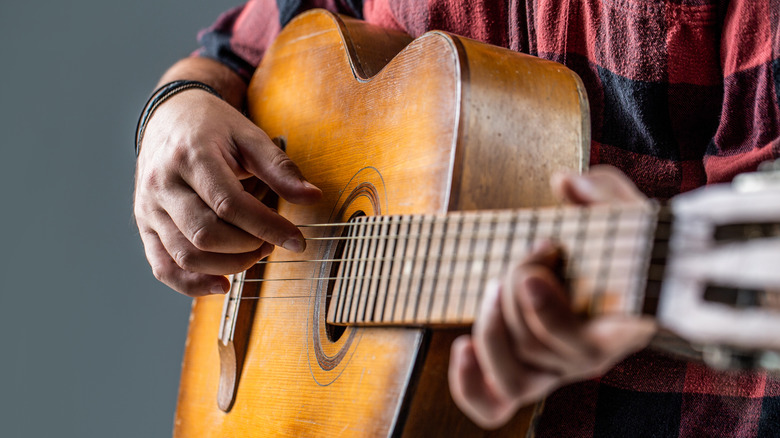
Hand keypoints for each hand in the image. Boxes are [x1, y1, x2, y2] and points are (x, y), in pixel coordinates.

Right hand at [134, 87, 320, 296]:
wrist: (169, 115)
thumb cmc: (213, 127)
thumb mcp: (250, 137)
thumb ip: (280, 168)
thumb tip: (313, 197)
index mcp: (190, 157)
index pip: (229, 205)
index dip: (267, 227)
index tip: (297, 240)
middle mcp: (162, 184)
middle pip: (205, 234)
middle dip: (247, 247)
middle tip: (271, 243)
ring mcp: (148, 208)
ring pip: (185, 255)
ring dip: (227, 265)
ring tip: (253, 253)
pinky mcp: (144, 226)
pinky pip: (163, 267)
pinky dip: (192, 284)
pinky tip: (222, 285)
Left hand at [447, 166, 656, 428]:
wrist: (617, 270)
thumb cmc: (623, 243)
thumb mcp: (625, 211)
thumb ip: (604, 195)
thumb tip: (565, 184)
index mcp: (618, 331)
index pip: (583, 349)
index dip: (548, 313)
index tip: (535, 266)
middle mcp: (583, 359)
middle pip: (535, 348)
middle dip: (518, 289)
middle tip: (530, 252)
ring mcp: (551, 370)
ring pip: (512, 380)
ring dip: (491, 330)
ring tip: (494, 285)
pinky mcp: (524, 371)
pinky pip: (493, 404)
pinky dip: (469, 385)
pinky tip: (460, 348)